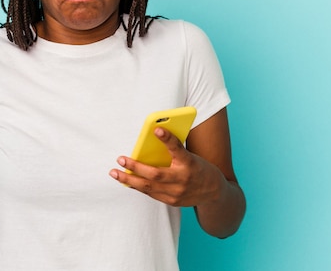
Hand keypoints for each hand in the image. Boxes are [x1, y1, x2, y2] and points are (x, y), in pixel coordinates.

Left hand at [109, 127, 226, 206]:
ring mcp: (177, 193)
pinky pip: (151, 193)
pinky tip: (127, 181)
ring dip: (130, 180)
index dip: (168, 139)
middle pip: (155, 174)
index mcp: (190, 163)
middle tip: (120, 159)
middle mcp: (183, 179)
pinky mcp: (172, 201)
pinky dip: (138, 186)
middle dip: (135, 167)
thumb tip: (154, 138)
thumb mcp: (192, 156)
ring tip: (115, 173)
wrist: (215, 192)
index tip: (157, 128)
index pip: (177, 149)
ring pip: (149, 187)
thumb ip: (174, 150)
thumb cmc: (200, 168)